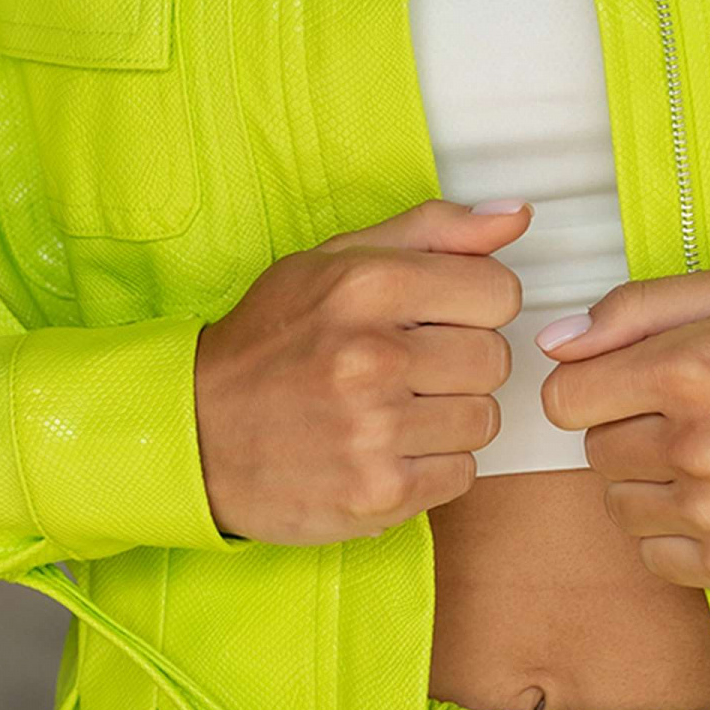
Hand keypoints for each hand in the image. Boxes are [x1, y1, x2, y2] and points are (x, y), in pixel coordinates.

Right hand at [193, 198, 530, 544]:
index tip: (438, 317)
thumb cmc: (269, 344)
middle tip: (407, 369)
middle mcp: (372, 357)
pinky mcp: (379, 493)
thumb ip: (432, 232)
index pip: (499, 291)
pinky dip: (434, 466)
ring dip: (449, 417)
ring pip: (484, 419)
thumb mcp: (334, 263)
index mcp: (366, 287)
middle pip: (495, 358)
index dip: (474, 304)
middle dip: (460, 363)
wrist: (196, 433)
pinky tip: (388, 449)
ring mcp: (376, 430)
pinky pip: (463, 473)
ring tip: (393, 410)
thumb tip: (513, 216)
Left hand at [535, 261, 709, 588]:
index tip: (624, 387)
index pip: (563, 398)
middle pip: (592, 450)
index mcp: (687, 370)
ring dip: (650, 483)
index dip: (590, 388)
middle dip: (629, 430)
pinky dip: (674, 534)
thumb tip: (557, 343)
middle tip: (692, 418)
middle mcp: (693, 446)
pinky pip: (652, 556)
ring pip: (619, 505)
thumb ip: (637, 308)